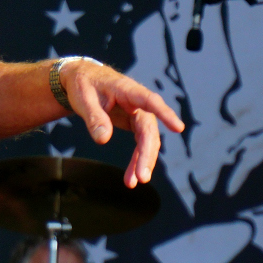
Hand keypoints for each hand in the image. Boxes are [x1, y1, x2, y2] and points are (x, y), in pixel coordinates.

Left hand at [62, 60, 185, 186]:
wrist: (84, 80)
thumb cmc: (84, 85)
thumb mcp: (83, 99)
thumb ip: (94, 118)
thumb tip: (103, 140)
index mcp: (128, 90)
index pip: (150, 101)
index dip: (165, 114)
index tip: (179, 128)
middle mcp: (138, 102)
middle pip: (148, 129)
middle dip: (147, 154)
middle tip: (142, 176)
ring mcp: (138, 114)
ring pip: (147, 140)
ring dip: (143, 161)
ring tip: (134, 182)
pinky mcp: (134, 123)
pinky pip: (140, 144)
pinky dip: (136, 160)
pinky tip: (131, 178)